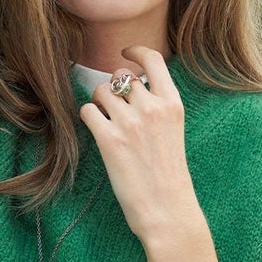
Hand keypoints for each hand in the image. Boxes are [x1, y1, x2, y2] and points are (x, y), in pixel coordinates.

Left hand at [79, 46, 207, 246]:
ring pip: (101, 91)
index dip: (135, 51)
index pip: (153, 60)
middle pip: (121, 76)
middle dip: (114, 88)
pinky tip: (97, 132)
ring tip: (106, 122)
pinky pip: (87, 110)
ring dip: (99, 102)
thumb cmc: (170, 176)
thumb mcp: (174, 132)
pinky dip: (88, 118)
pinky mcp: (109, 139)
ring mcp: (130, 122)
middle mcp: (152, 107)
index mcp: (172, 104)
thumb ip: (157, 107)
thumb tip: (130, 87)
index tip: (125, 52)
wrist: (167, 210)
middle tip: (114, 109)